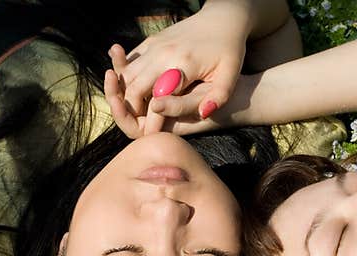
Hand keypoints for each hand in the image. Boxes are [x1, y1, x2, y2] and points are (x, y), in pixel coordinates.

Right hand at [106, 3, 248, 135]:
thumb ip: (218, 97)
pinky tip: (132, 91)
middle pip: (133, 88)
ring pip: (126, 75)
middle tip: (138, 126)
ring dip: (125, 95)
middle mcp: (163, 53)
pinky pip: (130, 62)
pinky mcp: (152, 40)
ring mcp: (155, 45)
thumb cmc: (230, 50)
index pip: (156, 100)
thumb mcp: (231, 75)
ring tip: (135, 111)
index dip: (151, 122)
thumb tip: (203, 114)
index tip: (151, 137)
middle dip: (130, 110)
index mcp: (182, 65)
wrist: (223, 17)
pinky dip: (126, 78)